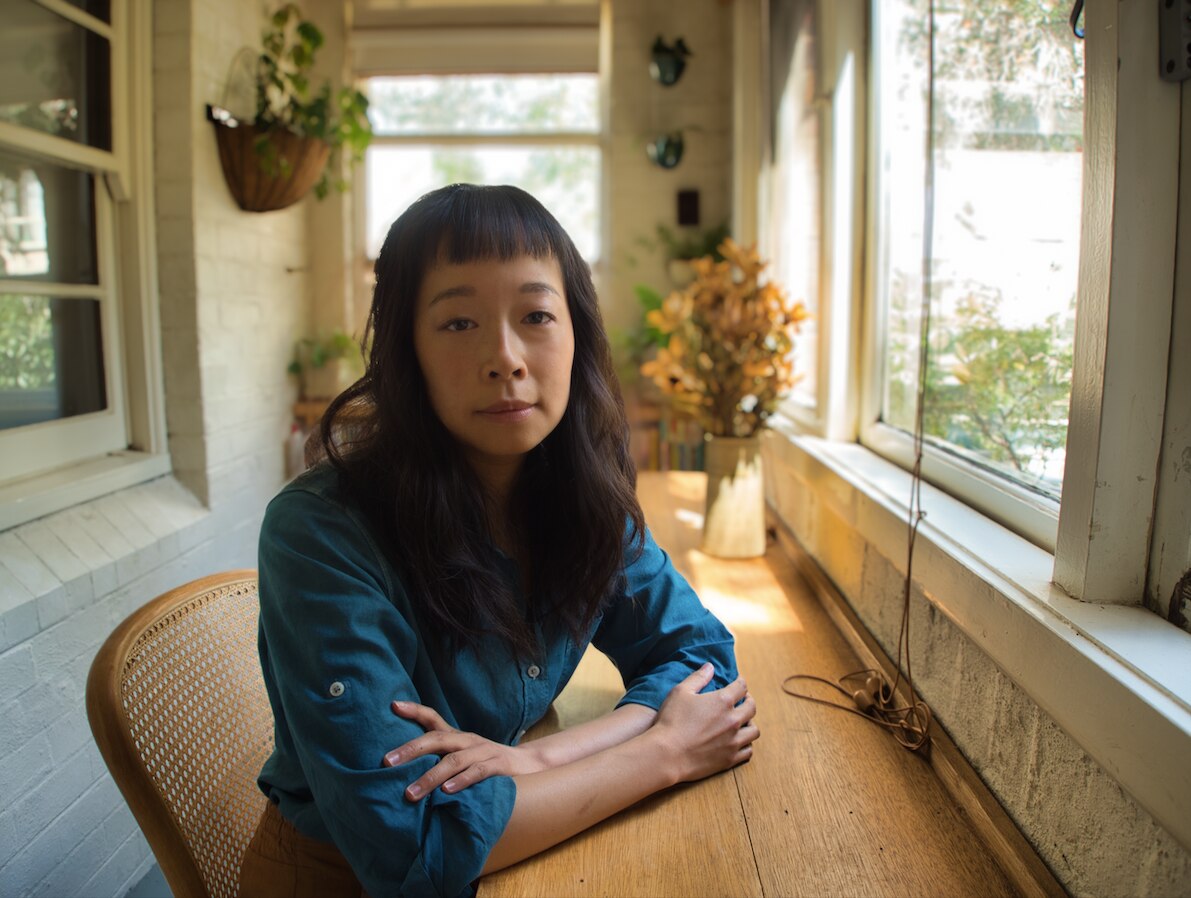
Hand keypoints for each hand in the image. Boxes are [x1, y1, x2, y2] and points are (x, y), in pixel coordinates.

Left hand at [383, 701, 546, 800]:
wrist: (528, 764)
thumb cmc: (486, 762)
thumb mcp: (462, 756)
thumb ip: (439, 758)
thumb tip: (403, 767)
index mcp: (457, 737)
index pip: (433, 718)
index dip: (414, 710)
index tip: (393, 705)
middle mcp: (467, 740)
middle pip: (437, 739)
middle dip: (410, 749)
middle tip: (387, 762)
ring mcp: (483, 752)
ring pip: (453, 761)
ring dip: (430, 777)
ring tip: (411, 792)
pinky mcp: (498, 766)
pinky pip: (478, 772)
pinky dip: (462, 781)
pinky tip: (447, 792)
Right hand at [650, 663, 758, 783]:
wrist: (667, 755)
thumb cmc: (671, 721)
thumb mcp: (680, 692)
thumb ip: (698, 678)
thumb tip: (710, 666)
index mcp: (723, 701)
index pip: (741, 687)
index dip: (740, 682)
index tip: (738, 682)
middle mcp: (733, 720)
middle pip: (751, 707)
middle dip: (748, 701)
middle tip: (742, 700)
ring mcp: (733, 741)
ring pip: (753, 730)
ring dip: (749, 723)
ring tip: (742, 722)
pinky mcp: (730, 759)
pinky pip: (748, 751)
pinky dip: (746, 744)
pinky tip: (738, 741)